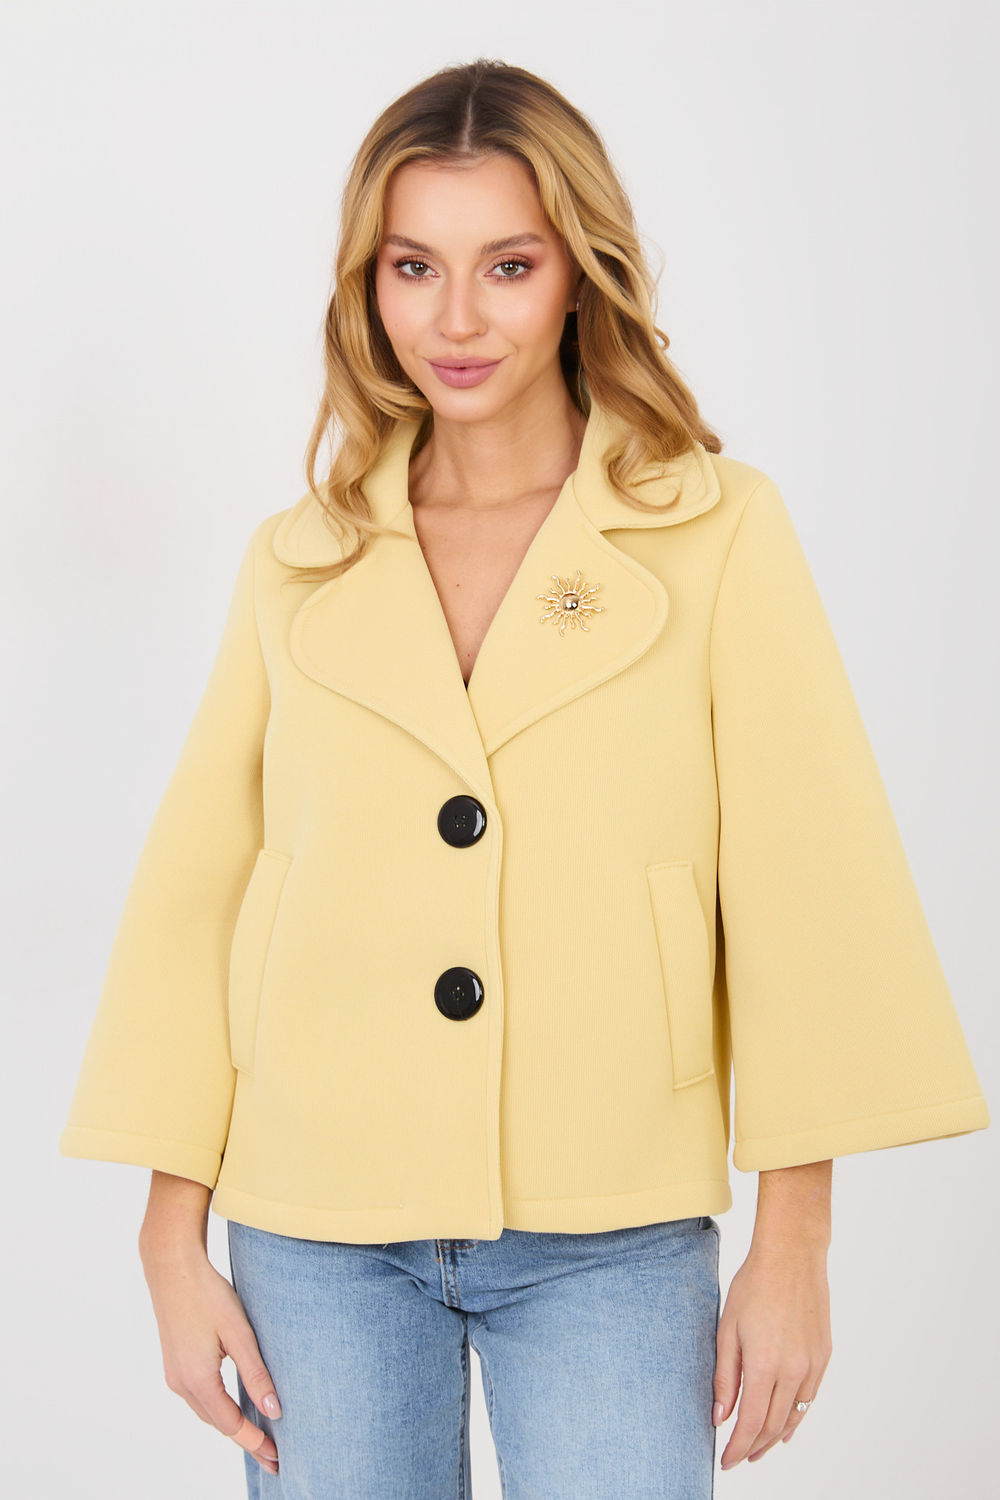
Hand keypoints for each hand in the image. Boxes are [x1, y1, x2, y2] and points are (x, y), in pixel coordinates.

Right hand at [139, 1239, 281, 1476]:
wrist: (172, 1266)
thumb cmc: (207, 1294)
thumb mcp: (239, 1333)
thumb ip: (256, 1374)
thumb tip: (275, 1411)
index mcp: (197, 1380)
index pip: (231, 1424)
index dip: (255, 1442)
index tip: (277, 1458)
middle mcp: (181, 1384)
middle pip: (218, 1423)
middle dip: (246, 1439)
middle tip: (274, 1456)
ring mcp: (174, 1374)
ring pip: (207, 1411)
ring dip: (232, 1425)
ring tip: (258, 1436)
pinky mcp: (175, 1363)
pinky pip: (200, 1397)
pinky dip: (219, 1408)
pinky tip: (235, 1406)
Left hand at [712, 1238, 831, 1469]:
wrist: (792, 1257)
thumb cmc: (754, 1287)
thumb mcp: (727, 1329)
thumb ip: (725, 1377)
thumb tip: (720, 1417)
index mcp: (765, 1365)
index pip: (751, 1423)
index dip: (737, 1447)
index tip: (726, 1461)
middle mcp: (793, 1371)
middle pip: (774, 1426)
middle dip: (755, 1447)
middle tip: (739, 1457)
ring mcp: (812, 1365)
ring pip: (795, 1417)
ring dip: (776, 1437)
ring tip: (759, 1447)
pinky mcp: (823, 1356)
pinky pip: (809, 1399)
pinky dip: (796, 1417)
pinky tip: (786, 1425)